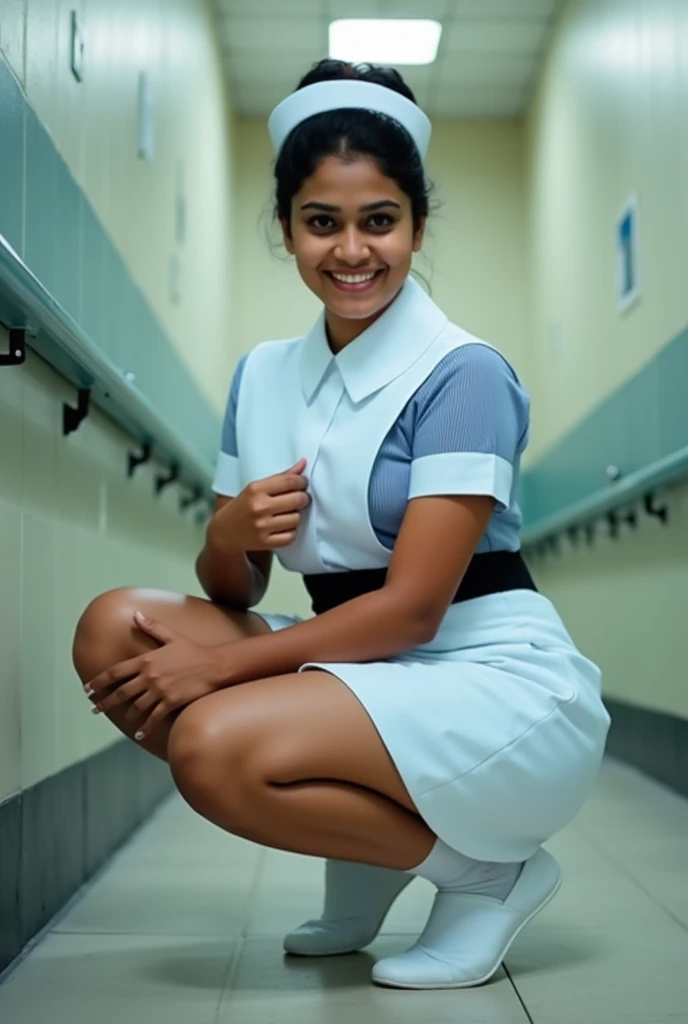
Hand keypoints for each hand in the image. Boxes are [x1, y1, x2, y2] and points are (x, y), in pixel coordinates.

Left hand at [83, 612, 226, 740]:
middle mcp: (149, 676)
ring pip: (136, 706)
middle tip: (95, 709)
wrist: (215, 665)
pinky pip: (153, 717)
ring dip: (127, 714)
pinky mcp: (171, 702)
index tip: (87, 689)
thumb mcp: (172, 636)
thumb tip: (135, 614)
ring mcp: (160, 690)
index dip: (98, 682)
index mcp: (146, 659)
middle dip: (105, 702)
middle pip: (120, 692)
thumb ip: (151, 627)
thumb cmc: (194, 650)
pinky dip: (145, 726)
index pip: (115, 672)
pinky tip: (139, 733)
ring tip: (124, 718)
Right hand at [211, 458, 309, 551]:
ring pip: (296, 518)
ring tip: (289, 513)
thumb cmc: (242, 506)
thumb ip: (281, 477)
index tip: (303, 484)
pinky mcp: (265, 542)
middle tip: (300, 498)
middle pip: (297, 500)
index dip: (302, 482)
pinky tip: (285, 527)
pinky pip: (291, 536)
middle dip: (303, 498)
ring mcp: (262, 526)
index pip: (290, 481)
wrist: (223, 532)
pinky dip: (291, 531)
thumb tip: (303, 464)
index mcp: (256, 489)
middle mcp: (259, 507)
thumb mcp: (256, 488)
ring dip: (297, 515)